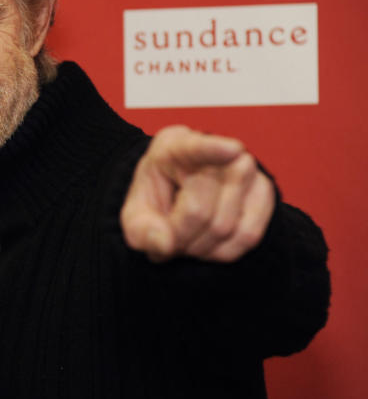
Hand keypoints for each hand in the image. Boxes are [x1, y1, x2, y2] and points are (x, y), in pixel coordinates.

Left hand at [120, 125, 275, 262]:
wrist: (178, 205)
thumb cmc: (156, 205)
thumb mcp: (135, 219)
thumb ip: (142, 232)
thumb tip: (165, 244)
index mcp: (174, 146)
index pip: (194, 149)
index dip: (213, 150)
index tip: (232, 150)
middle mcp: (216, 151)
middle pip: (199, 210)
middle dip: (180, 237)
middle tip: (168, 240)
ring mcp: (246, 170)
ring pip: (225, 227)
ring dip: (201, 248)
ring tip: (185, 240)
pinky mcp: (263, 192)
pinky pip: (247, 236)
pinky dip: (223, 252)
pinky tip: (207, 244)